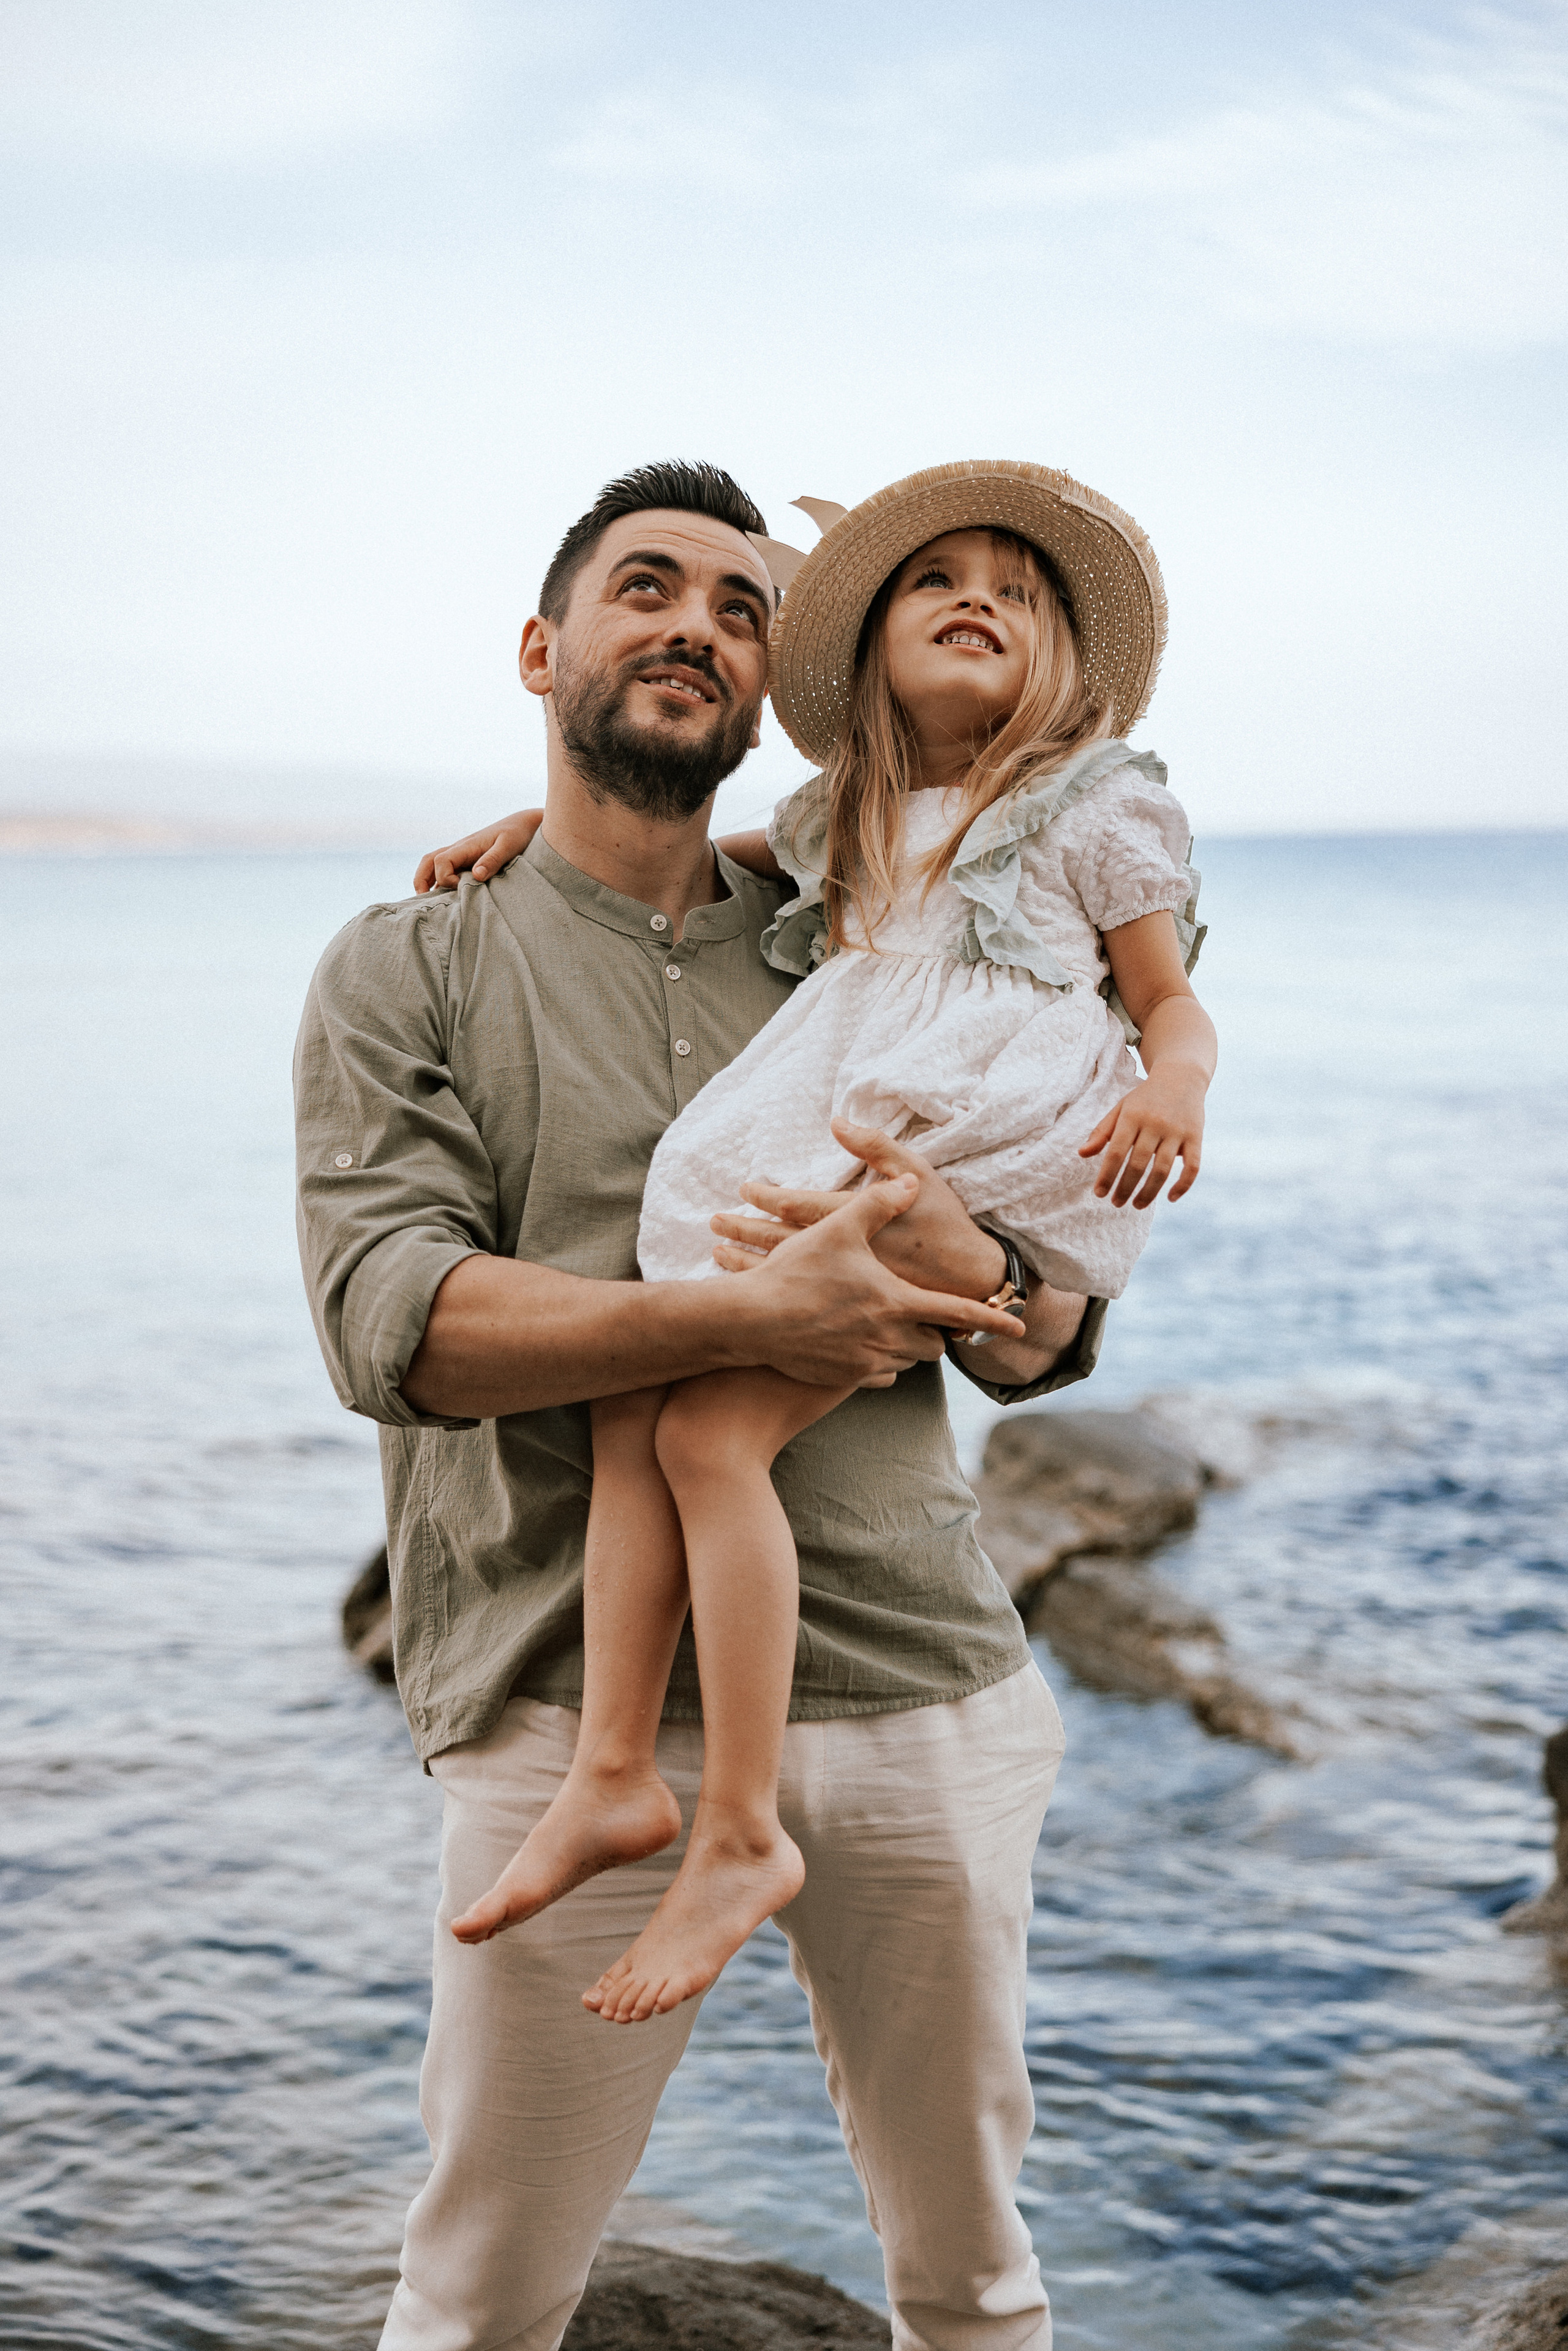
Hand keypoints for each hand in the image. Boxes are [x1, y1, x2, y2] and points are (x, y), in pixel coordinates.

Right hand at [414, 810, 543, 894]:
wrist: (525, 825)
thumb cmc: (518, 834)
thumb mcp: (508, 846)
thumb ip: (492, 860)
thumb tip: (477, 875)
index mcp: (466, 846)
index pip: (441, 861)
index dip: (444, 878)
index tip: (461, 888)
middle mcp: (459, 849)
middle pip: (428, 861)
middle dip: (421, 880)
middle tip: (422, 902)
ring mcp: (462, 855)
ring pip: (434, 866)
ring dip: (428, 882)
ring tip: (431, 905)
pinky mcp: (469, 861)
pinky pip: (447, 871)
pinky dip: (441, 884)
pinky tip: (448, 900)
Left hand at [710, 1117, 1005, 1298]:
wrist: (971, 1280)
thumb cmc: (943, 1221)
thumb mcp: (918, 1172)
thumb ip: (876, 1147)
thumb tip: (837, 1122)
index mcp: (855, 1218)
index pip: (795, 1205)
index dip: (764, 1196)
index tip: (743, 1189)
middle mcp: (843, 1253)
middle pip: (779, 1240)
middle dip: (743, 1229)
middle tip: (714, 1222)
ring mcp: (844, 1283)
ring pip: (784, 1272)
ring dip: (748, 1261)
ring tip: (718, 1253)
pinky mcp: (849, 1304)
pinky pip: (800, 1296)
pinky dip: (772, 1289)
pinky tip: (753, 1287)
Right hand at [727, 1167, 1023, 1388]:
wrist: (751, 1322)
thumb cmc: (794, 1273)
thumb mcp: (837, 1228)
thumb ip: (878, 1203)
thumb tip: (909, 1183)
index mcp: (895, 1301)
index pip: (958, 1313)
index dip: (993, 1318)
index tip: (1021, 1329)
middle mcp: (888, 1338)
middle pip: (933, 1344)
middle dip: (935, 1330)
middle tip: (924, 1313)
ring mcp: (865, 1362)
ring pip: (907, 1362)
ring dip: (908, 1346)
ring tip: (890, 1325)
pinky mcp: (842, 1378)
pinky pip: (879, 1377)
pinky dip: (880, 1363)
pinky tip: (864, 1345)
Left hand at [1078, 1067, 1205, 1205]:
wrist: (1181, 1076)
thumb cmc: (1145, 1098)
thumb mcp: (1121, 1108)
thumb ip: (1101, 1131)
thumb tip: (1082, 1154)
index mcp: (1132, 1116)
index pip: (1116, 1152)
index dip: (1107, 1175)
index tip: (1099, 1193)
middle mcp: (1154, 1124)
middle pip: (1137, 1164)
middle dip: (1125, 1188)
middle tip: (1116, 1203)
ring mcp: (1177, 1131)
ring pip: (1162, 1169)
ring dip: (1149, 1192)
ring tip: (1137, 1206)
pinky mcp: (1195, 1137)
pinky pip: (1192, 1166)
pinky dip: (1183, 1185)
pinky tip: (1170, 1197)